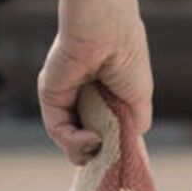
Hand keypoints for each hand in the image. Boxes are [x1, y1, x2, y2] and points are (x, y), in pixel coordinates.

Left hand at [39, 0, 152, 164]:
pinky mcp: (52, 98)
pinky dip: (72, 140)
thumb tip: (129, 145)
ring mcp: (69, 100)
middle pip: (87, 139)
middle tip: (109, 159)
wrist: (106, 32)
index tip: (122, 158)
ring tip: (99, 146)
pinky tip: (90, 139)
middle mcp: (87, 99)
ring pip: (70, 138)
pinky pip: (58, 128)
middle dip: (98, 153)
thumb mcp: (140, 98)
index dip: (113, 146)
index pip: (106, 130)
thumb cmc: (128, 57)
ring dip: (85, 150)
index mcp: (109, 96)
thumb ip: (134, 124)